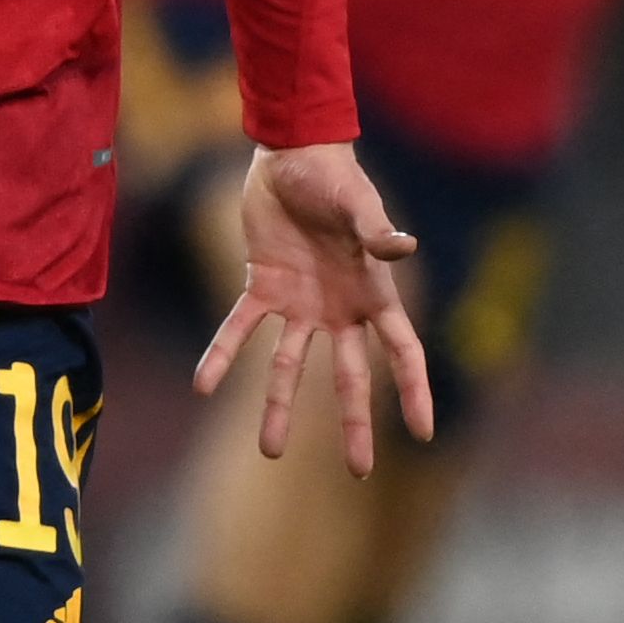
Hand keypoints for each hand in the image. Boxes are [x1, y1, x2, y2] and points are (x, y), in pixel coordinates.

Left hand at [196, 142, 436, 470]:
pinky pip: (240, 328)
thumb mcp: (358, 204)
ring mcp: (300, 303)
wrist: (292, 151)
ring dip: (279, 407)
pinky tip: (200, 385)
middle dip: (355, 423)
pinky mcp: (261, 286)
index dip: (414, 391)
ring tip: (271, 451)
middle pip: (351, 377)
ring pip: (290, 367)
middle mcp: (339, 309)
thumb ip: (376, 231)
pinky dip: (220, 354)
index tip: (423, 433)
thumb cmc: (336, 176)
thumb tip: (404, 248)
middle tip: (358, 471)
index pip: (402, 351)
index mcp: (374, 293)